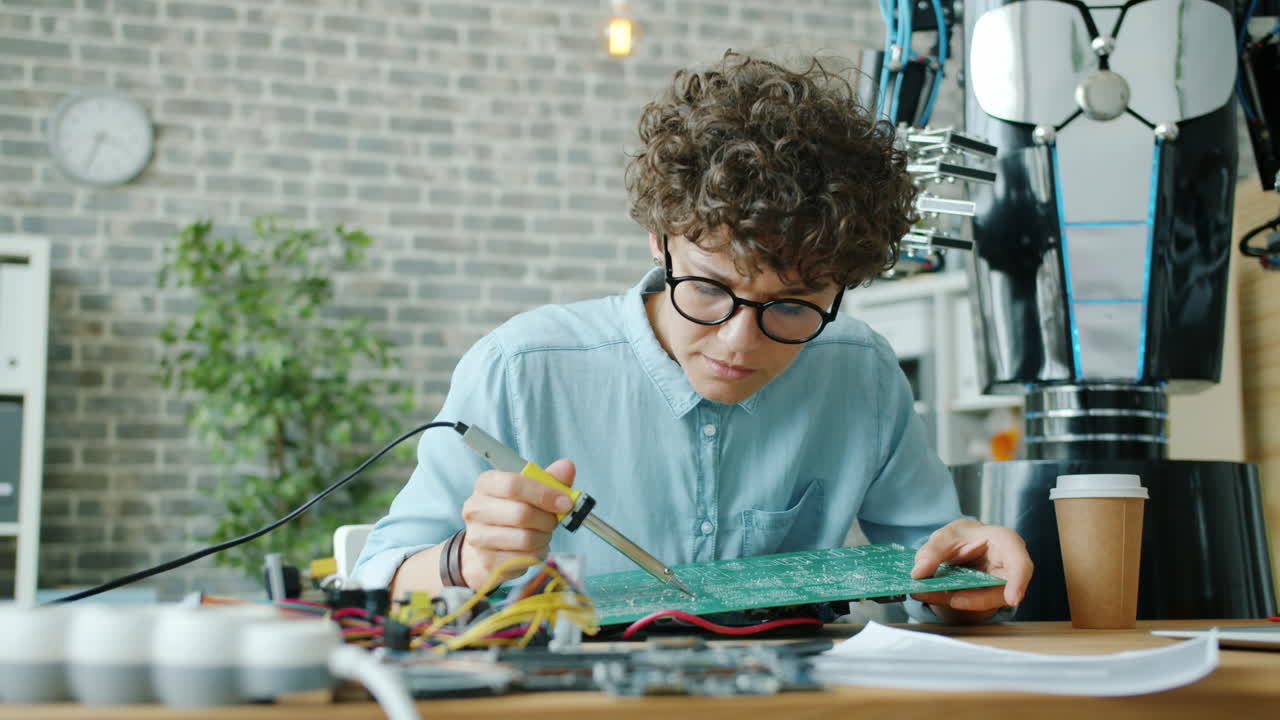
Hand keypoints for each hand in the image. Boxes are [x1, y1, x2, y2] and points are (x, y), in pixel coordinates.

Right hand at [458, 459, 575, 588]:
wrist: (487, 548)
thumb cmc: (511, 512)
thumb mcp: (530, 491)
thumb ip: (549, 479)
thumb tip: (567, 466)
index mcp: (486, 483)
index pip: (513, 484)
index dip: (544, 493)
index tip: (565, 502)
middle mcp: (475, 508)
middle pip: (521, 513)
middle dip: (547, 519)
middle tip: (554, 520)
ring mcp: (478, 536)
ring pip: (525, 539)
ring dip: (544, 536)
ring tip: (542, 533)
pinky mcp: (487, 561)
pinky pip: (525, 558)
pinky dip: (538, 552)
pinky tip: (534, 547)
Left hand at [909, 518, 1032, 622]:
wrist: (961, 545)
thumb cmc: (963, 536)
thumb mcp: (946, 535)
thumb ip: (933, 551)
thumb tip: (919, 572)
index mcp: (1005, 542)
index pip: (1020, 563)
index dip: (1018, 582)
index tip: (1012, 599)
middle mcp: (1008, 567)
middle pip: (1003, 590)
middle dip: (977, 598)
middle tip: (952, 600)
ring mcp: (999, 586)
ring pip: (984, 601)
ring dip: (955, 600)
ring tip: (926, 593)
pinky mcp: (985, 598)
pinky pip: (969, 604)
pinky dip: (946, 600)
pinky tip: (927, 594)